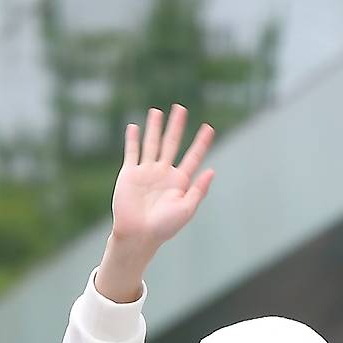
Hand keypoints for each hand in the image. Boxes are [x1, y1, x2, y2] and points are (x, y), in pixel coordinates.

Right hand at [111, 104, 215, 246]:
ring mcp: (146, 172)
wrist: (138, 234)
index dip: (201, 143)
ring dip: (154, 127)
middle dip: (177, 126)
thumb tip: (212, 170)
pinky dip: (132, 139)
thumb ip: (198, 190)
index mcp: (180, 182)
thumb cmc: (164, 227)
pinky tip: (134, 127)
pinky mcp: (130, 173)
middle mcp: (164, 174)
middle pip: (172, 144)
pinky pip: (132, 152)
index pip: (193, 157)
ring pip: (152, 144)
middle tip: (181, 108)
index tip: (209, 128)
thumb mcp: (186, 209)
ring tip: (157, 111)